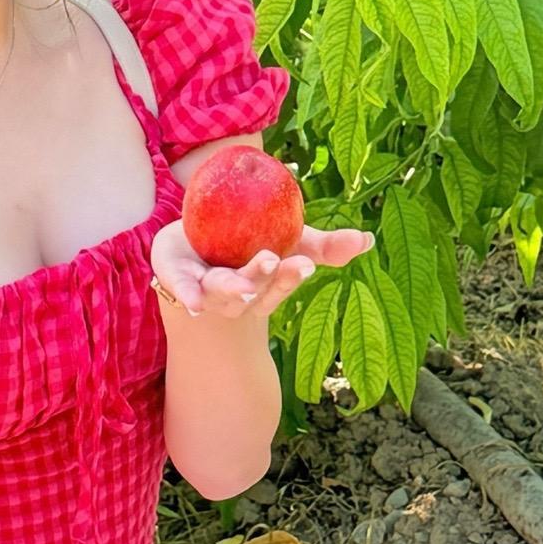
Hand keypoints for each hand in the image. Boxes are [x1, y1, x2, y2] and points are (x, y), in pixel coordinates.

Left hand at [150, 215, 371, 324]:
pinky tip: (191, 305)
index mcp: (262, 284)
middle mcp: (235, 292)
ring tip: (243, 284)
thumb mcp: (290, 240)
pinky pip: (178, 285)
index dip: (290, 276)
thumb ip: (325, 245)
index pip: (280, 284)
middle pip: (251, 291)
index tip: (304, 263)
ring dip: (232, 288)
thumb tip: (368, 240)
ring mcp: (204, 287)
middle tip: (272, 261)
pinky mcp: (174, 275)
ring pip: (220, 292)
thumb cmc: (250, 244)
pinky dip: (186, 294)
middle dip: (263, 280)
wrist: (195, 238)